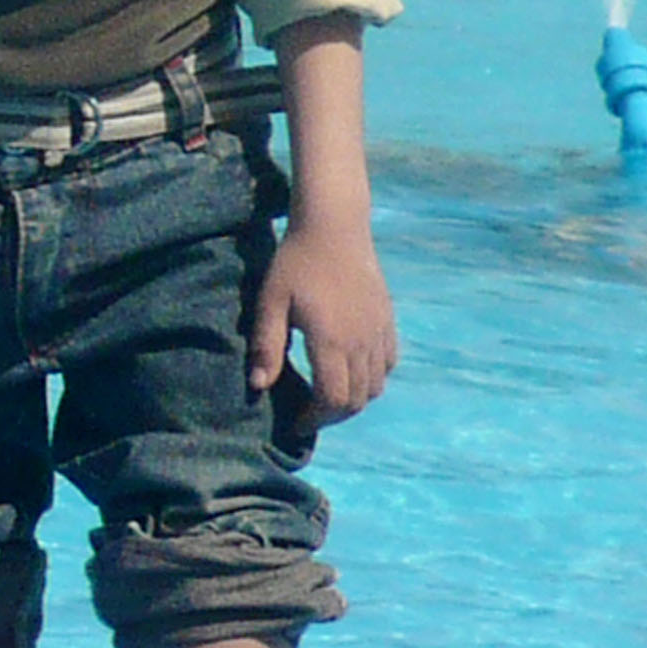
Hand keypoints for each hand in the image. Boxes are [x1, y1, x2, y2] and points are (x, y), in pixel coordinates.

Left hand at [250, 215, 395, 422]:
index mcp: (331, 340)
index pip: (332, 400)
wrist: (334, 224)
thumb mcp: (270, 301)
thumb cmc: (295, 260)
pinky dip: (373, 377)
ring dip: (354, 399)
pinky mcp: (387, 318)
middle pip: (357, 400)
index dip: (314, 420)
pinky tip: (353, 371)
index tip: (296, 423)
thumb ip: (266, 346)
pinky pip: (388, 362)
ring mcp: (378, 330)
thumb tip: (258, 386)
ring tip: (329, 396)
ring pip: (376, 385)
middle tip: (310, 415)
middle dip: (332, 416)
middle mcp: (361, 341)